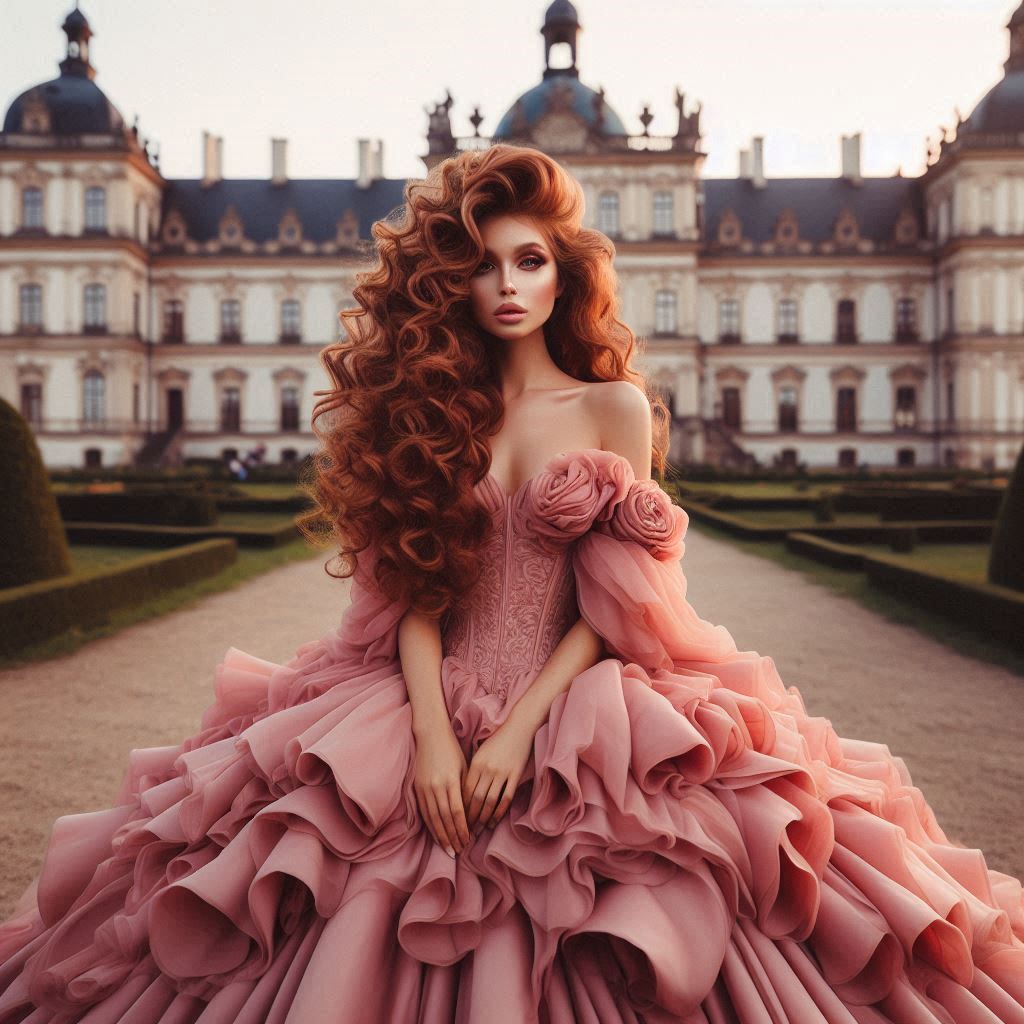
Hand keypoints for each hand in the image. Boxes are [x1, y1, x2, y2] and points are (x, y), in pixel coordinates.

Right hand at [412, 723, 470, 855]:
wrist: (431, 735)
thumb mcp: (464, 767)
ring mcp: (425, 788)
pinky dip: (431, 826)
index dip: (462, 828)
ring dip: (441, 836)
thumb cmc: (452, 750)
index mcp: (451, 781)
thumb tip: (470, 814)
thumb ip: (465, 790)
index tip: (468, 841)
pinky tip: (436, 836)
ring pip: (433, 818)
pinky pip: (424, 812)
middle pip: (445, 818)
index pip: (457, 812)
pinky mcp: (417, 788)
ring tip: (449, 850)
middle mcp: (436, 787)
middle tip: (459, 852)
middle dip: (453, 837)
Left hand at [462, 716, 534, 832]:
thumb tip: (463, 792)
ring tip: (479, 830)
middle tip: (465, 831)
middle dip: (469, 818)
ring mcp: (502, 773)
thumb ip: (472, 770)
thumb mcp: (480, 753)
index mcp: (476, 763)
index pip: (464, 791)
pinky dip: (499, 812)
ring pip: (490, 801)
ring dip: (483, 818)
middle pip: (475, 799)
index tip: (456, 820)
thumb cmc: (497, 740)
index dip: (460, 808)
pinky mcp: (515, 775)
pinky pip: (506, 798)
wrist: (519, 728)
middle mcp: (487, 769)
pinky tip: (494, 821)